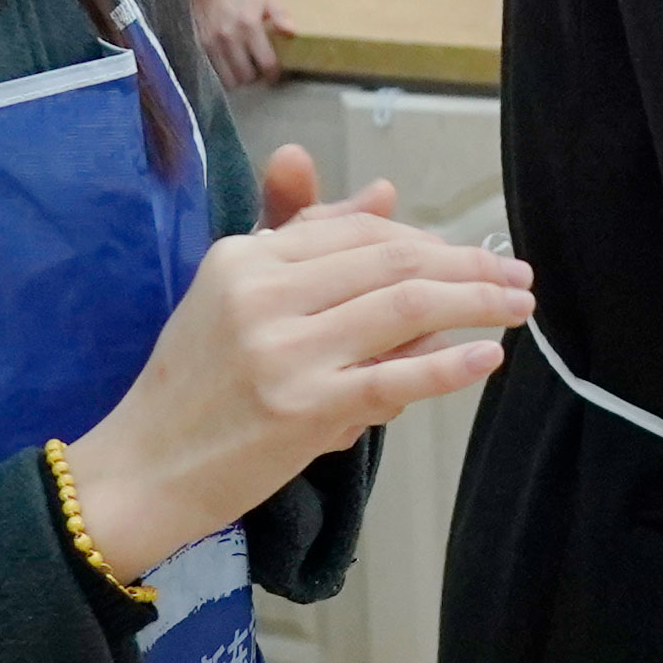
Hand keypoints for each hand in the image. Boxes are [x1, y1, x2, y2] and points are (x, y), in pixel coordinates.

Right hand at [64, 146, 533, 579]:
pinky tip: (487, 355)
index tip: (467, 257)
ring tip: (518, 305)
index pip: (358, 232)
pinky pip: (395, 378)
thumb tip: (384, 193)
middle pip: (391, 261)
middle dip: (466, 265)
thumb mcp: (236, 296)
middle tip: (516, 274)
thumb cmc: (195, 386)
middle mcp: (262, 292)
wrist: (143, 469)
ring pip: (404, 309)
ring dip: (475, 303)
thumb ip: (306, 241)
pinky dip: (449, 365)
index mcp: (244, 257)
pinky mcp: (301, 410)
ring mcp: (283, 352)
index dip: (426, 240)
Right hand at [187, 0, 288, 87]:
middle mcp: (229, 38)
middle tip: (259, 70)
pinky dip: (225, 74)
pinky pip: (215, 73)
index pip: (265, 63)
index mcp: (249, 26)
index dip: (273, 74)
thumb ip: (281, 16)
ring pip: (229, 80)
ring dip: (239, 79)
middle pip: (246, 76)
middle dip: (256, 77)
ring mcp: (213, 44)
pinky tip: (231, 65)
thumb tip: (292, 33)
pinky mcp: (201, 47)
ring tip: (245, 70)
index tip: (274, 73)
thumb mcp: (266, 0)